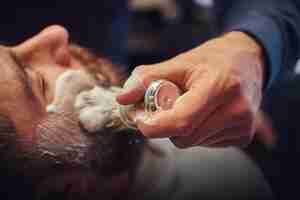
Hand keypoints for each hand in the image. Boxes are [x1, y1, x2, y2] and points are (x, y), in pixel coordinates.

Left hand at [117, 32, 264, 147]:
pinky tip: (204, 115)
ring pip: (193, 143)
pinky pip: (206, 144)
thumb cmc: (211, 60)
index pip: (181, 122)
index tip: (140, 119)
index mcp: (219, 86)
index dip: (154, 125)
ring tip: (190, 106)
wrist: (247, 61)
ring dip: (182, 130)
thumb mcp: (179, 63)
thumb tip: (122, 98)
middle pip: (184, 138)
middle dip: (166, 126)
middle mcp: (236, 110)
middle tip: (167, 106)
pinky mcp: (244, 136)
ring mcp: (243, 126)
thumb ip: (147, 78)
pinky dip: (197, 133)